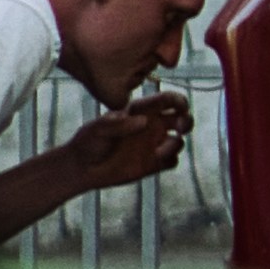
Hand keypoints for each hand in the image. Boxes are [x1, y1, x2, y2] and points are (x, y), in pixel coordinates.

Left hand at [48, 92, 190, 194]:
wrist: (82, 168)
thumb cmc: (88, 143)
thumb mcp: (98, 129)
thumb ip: (118, 124)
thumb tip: (144, 121)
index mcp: (141, 111)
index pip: (167, 100)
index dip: (179, 101)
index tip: (181, 108)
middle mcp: (151, 126)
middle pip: (182, 118)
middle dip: (188, 121)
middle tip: (181, 128)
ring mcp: (153, 145)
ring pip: (179, 141)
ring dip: (176, 145)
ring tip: (159, 152)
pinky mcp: (153, 164)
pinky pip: (172, 161)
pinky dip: (170, 160)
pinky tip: (156, 161)